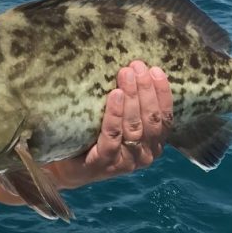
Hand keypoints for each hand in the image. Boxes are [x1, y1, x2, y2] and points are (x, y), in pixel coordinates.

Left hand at [46, 60, 172, 188]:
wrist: (66, 166)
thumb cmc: (95, 136)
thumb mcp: (119, 120)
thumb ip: (131, 103)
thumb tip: (134, 68)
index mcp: (153, 144)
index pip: (165, 118)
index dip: (162, 93)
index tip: (155, 70)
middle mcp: (144, 155)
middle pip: (151, 120)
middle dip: (146, 90)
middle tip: (137, 67)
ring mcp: (125, 161)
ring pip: (134, 127)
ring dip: (132, 97)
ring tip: (125, 75)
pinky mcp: (104, 163)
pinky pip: (112, 136)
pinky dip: (115, 114)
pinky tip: (114, 95)